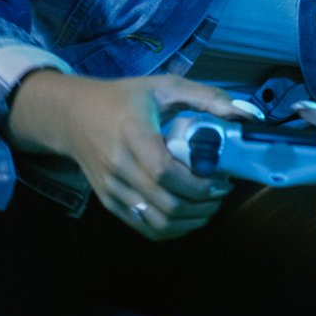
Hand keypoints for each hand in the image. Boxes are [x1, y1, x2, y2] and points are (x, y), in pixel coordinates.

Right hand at [6, 70, 242, 240]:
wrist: (71, 116)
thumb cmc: (121, 99)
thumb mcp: (162, 86)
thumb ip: (205, 97)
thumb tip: (244, 115)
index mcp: (132, 134)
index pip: (165, 172)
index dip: (198, 184)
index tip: (220, 179)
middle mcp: (118, 165)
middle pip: (166, 203)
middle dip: (202, 205)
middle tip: (220, 192)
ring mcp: (111, 188)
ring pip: (157, 222)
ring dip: (190, 221)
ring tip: (207, 206)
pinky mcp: (109, 203)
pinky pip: (144, 228)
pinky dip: (171, 229)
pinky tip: (187, 216)